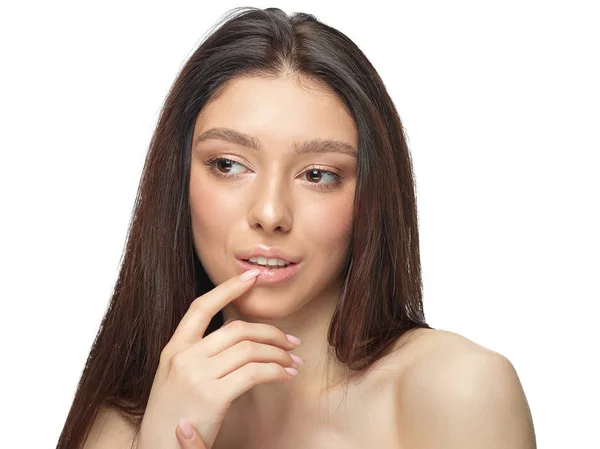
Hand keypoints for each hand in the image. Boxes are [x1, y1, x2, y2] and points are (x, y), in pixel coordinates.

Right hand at [136, 270, 301, 448]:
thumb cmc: (171, 418)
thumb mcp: (175, 378)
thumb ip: (197, 356)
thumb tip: (236, 338)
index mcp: (173, 349)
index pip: (201, 306)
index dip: (228, 288)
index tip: (252, 277)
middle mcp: (184, 357)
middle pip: (237, 329)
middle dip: (271, 332)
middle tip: (291, 342)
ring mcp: (197, 376)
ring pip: (250, 349)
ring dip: (279, 353)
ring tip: (293, 362)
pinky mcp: (212, 397)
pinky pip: (255, 373)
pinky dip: (276, 371)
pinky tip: (285, 376)